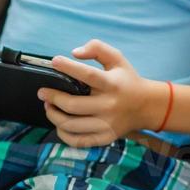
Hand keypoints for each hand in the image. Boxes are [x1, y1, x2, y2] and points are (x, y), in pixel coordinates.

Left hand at [38, 39, 160, 147]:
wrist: (147, 106)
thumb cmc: (127, 80)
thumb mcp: (117, 58)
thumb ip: (97, 48)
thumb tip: (74, 53)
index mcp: (112, 84)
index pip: (87, 75)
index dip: (68, 67)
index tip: (54, 62)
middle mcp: (109, 105)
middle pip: (73, 105)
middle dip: (52, 97)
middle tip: (42, 92)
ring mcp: (107, 124)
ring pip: (71, 125)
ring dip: (53, 115)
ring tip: (48, 106)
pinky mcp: (105, 137)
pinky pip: (78, 141)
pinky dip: (63, 134)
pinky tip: (58, 124)